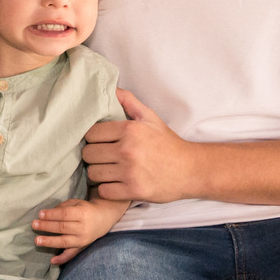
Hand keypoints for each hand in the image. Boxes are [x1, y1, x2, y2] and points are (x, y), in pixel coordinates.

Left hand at [33, 197, 126, 264]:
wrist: (103, 219)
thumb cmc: (85, 209)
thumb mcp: (76, 203)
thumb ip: (62, 207)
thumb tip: (46, 214)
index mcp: (82, 213)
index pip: (64, 214)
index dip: (52, 215)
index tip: (40, 214)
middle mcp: (83, 228)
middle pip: (63, 227)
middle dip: (47, 226)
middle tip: (34, 225)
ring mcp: (82, 239)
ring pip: (64, 241)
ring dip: (50, 242)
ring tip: (37, 241)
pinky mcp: (82, 247)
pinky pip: (71, 254)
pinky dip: (62, 259)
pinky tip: (52, 261)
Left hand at [82, 89, 198, 203]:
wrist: (190, 170)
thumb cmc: (167, 143)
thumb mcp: (150, 117)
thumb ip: (128, 101)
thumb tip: (111, 88)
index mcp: (130, 129)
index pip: (91, 133)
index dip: (93, 138)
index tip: (101, 142)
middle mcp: (128, 149)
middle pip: (89, 154)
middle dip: (93, 155)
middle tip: (103, 157)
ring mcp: (130, 172)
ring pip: (93, 173)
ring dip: (98, 173)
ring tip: (108, 170)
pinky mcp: (134, 190)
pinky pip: (104, 191)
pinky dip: (107, 189)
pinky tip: (115, 183)